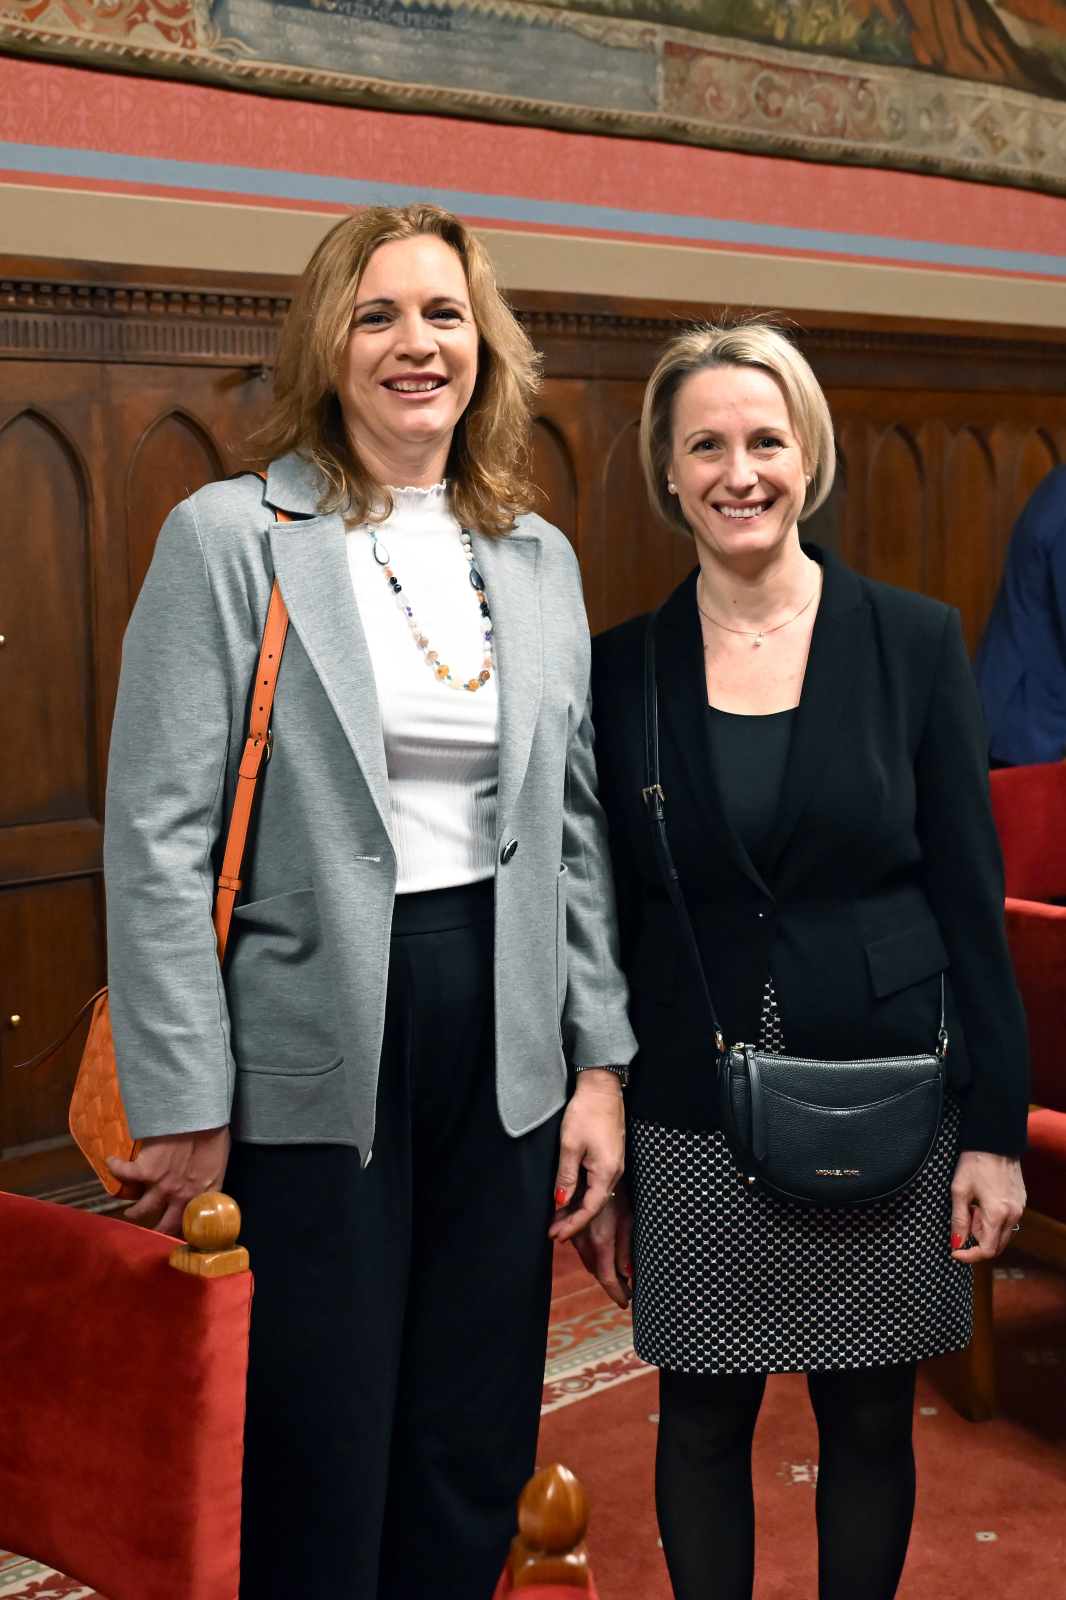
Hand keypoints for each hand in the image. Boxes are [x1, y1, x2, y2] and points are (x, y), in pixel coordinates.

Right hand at [107, 1126, 231, 1236]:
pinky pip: (124, 1175)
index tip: (177, 1231)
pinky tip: (111, 1163)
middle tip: (150, 1229)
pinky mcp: (145, 1171)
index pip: (192, 1223)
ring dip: (134, 1213)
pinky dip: (115, 1169)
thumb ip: (211, 1180)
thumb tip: (206, 1181)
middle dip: (157, 1230)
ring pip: (142, 1210)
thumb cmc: (215, 1135)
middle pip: (165, 1225)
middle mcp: (181, 1196)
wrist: (200, 1118)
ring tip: (130, 1212)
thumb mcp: (220, 1164)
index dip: (183, 1230)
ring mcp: (161, 1185)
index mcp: (202, 1194)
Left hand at [549, 1070, 624, 1244]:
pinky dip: (583, 1196)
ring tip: (557, 1220)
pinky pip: (597, 1185)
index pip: (590, 1209)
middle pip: (594, 1206)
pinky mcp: (610, 1158)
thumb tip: (561, 1202)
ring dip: (577, 1209)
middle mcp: (615, 1173)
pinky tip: (571, 1198)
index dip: (573, 1224)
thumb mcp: (570, 1145)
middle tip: (553, 1233)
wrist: (602, 1089)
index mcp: (606, 1173)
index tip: (556, 1236)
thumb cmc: (585, 1114)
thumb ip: (566, 1175)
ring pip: (596, 1196)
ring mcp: (614, 1166)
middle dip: (574, 1221)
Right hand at [572, 1188, 633, 1308]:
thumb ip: (626, 1249)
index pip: (607, 1278)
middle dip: (611, 1284)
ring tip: (618, 1279)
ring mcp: (576, 1237)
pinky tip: (603, 1258)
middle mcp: (585, 1244)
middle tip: (626, 1293)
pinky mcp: (571, 1229)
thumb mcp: (627, 1220)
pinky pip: (582, 1251)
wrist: (591, 1173)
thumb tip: (629, 1276)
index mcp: (602, 1243)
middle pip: (597, 1272)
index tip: (625, 1304)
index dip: (616, 1293)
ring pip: (589, 1263)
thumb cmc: (617, 1193)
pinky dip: (593, 1259)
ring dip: (601, 1271)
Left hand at [950, 1149, 1025, 1261]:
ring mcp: (1020, 1209)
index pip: (987, 1250)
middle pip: (996, 1246)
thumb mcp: (959, 1191)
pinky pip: (1007, 1222)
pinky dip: (993, 1220)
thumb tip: (956, 1244)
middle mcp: (1013, 1215)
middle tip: (965, 1216)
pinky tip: (983, 1202)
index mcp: (998, 1215)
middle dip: (976, 1239)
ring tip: (973, 1206)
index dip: (969, 1256)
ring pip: (1002, 1234)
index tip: (954, 1251)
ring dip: (985, 1229)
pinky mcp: (1021, 1202)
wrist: (995, 1141)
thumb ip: (958, 1220)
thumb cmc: (974, 1163)